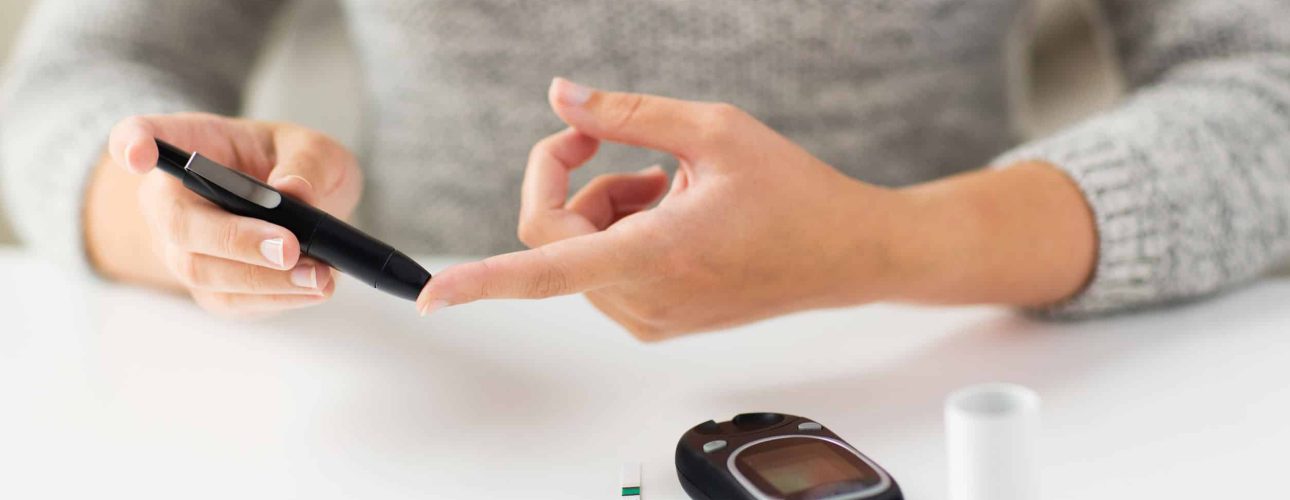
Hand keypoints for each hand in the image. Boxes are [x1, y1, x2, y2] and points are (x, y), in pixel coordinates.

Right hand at [99, 113, 361, 315]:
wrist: (296, 208)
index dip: (131, 144)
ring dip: (262, 278)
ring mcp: (180, 247)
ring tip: (318, 275)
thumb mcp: (313, 148)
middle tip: (289, 247)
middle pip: (177, 222)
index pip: (138, 136)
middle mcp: (169, 198)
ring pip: (202, 271)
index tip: (137, 153)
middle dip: (235, 239)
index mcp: (186, 144)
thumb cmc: (291, 166)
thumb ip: (308, 163)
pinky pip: (229, 300)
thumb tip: (293, 191)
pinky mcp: (208, 286)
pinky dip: (274, 298)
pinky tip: (311, 289)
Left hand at [416, 79, 913, 338]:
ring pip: (577, 253)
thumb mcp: (714, 130)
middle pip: (555, 237)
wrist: (848, 252)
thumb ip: (626, 115)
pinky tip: (672, 211)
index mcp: (656, 254)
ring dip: (603, 206)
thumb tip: (558, 97)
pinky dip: (619, 232)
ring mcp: (650, 318)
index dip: (482, 281)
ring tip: (668, 184)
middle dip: (573, 180)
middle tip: (616, 143)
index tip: (433, 299)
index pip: (546, 268)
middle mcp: (645, 299)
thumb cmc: (793, 191)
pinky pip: (602, 272)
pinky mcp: (659, 321)